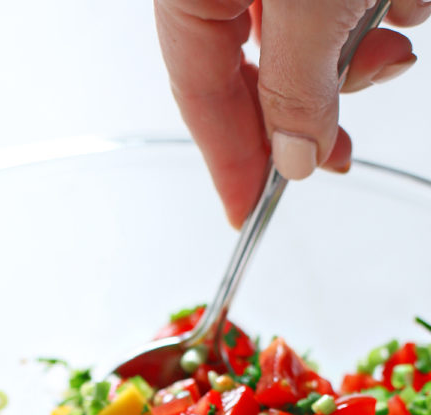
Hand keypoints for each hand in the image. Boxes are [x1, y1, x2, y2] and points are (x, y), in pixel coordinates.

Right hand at [154, 1, 429, 226]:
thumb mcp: (312, 5)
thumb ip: (298, 86)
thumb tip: (295, 155)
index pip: (198, 94)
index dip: (228, 162)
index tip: (245, 212)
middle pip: (244, 64)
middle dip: (311, 103)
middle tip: (339, 151)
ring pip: (292, 29)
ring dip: (352, 50)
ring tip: (392, 49)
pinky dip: (363, 6)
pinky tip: (397, 2)